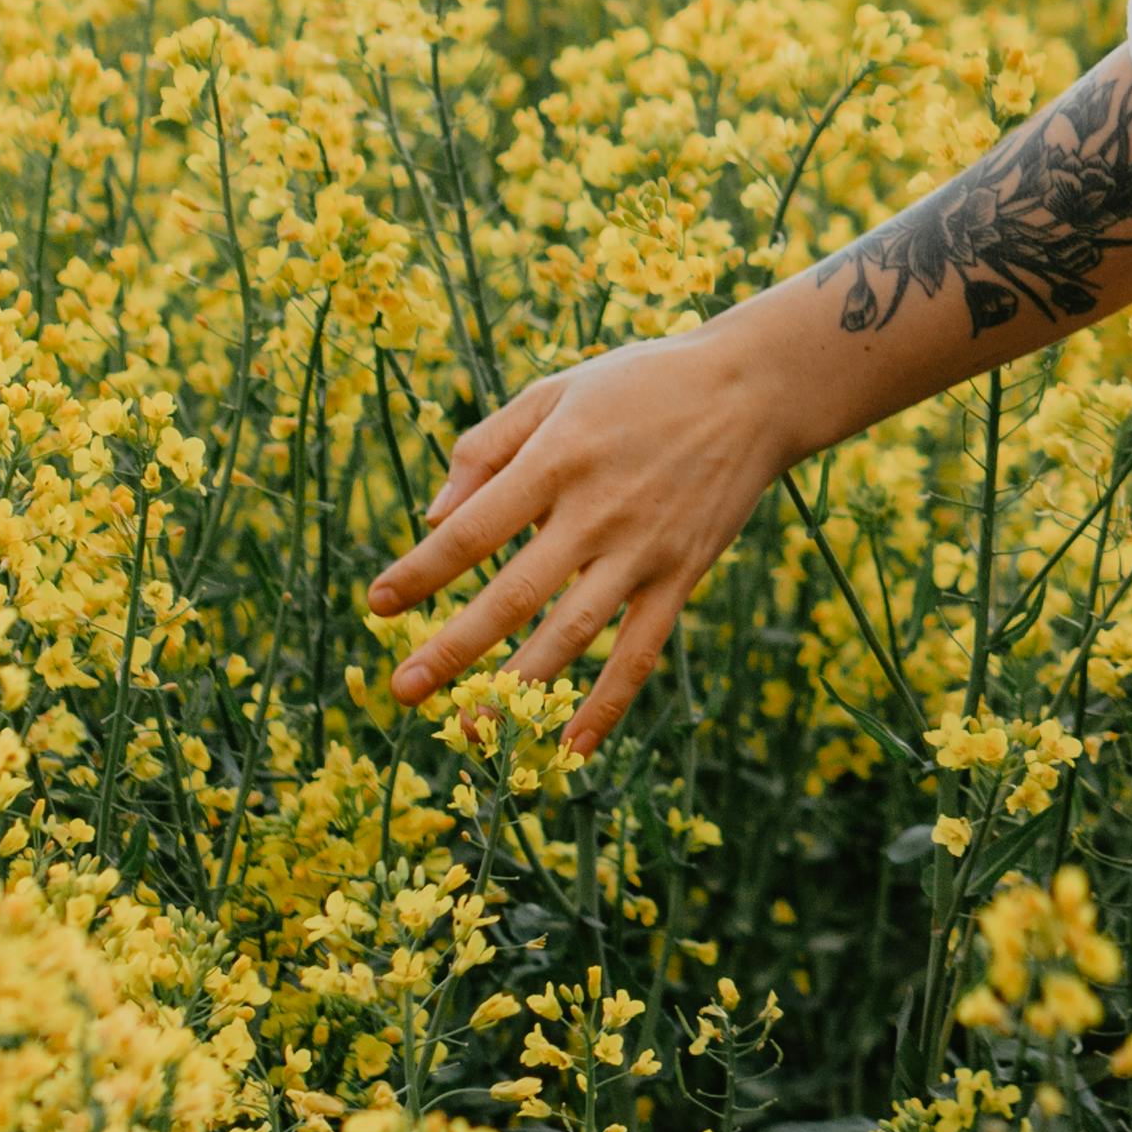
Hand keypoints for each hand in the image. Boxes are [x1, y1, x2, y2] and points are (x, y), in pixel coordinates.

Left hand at [369, 318, 808, 755]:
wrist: (754, 389)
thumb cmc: (641, 385)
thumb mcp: (557, 391)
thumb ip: (489, 445)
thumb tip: (435, 516)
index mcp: (556, 460)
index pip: (473, 530)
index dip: (421, 571)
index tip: (377, 603)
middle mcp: (597, 511)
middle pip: (515, 593)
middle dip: (455, 646)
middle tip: (404, 689)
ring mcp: (644, 550)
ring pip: (573, 632)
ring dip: (519, 686)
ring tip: (471, 730)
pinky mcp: (681, 574)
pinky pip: (641, 651)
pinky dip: (608, 703)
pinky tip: (572, 746)